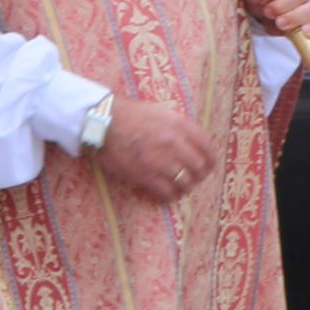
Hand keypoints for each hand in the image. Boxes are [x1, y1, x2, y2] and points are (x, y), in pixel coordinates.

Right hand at [92, 99, 216, 203]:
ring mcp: (160, 161)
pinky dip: (170, 196)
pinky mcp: (146, 176)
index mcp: (179, 125)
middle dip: (198, 176)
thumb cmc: (127, 114)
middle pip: (199, 168)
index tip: (207, 166)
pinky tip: (166, 194)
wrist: (98, 121)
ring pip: (186, 183)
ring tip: (178, 187)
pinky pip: (168, 193)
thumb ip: (179, 127)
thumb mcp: (159, 112)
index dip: (210, 161)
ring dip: (185, 187)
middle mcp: (174, 143)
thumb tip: (193, 145)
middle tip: (192, 178)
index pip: (208, 149)